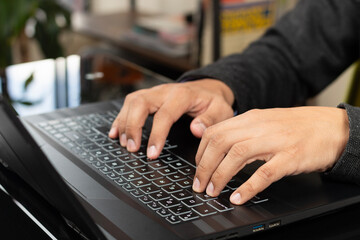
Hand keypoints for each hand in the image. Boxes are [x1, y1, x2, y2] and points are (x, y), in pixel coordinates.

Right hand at [109, 79, 234, 158]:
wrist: (207, 89)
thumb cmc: (212, 101)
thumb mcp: (220, 110)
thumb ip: (210, 120)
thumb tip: (196, 130)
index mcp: (182, 96)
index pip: (164, 115)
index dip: (156, 135)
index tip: (152, 153)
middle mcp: (165, 91)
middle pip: (140, 103)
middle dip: (132, 126)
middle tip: (131, 148)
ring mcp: (154, 92)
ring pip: (132, 102)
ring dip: (124, 123)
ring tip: (124, 143)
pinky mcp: (148, 96)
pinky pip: (129, 103)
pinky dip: (120, 118)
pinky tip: (115, 132)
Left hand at [192, 107, 348, 204]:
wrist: (330, 127)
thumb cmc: (296, 127)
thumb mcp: (264, 122)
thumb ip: (242, 130)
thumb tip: (216, 144)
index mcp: (250, 118)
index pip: (215, 132)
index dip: (201, 152)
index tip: (198, 167)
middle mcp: (259, 126)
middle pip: (220, 143)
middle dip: (204, 166)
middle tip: (200, 184)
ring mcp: (275, 141)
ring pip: (236, 155)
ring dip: (220, 176)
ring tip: (213, 191)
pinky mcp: (290, 157)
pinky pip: (264, 173)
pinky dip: (248, 187)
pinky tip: (238, 197)